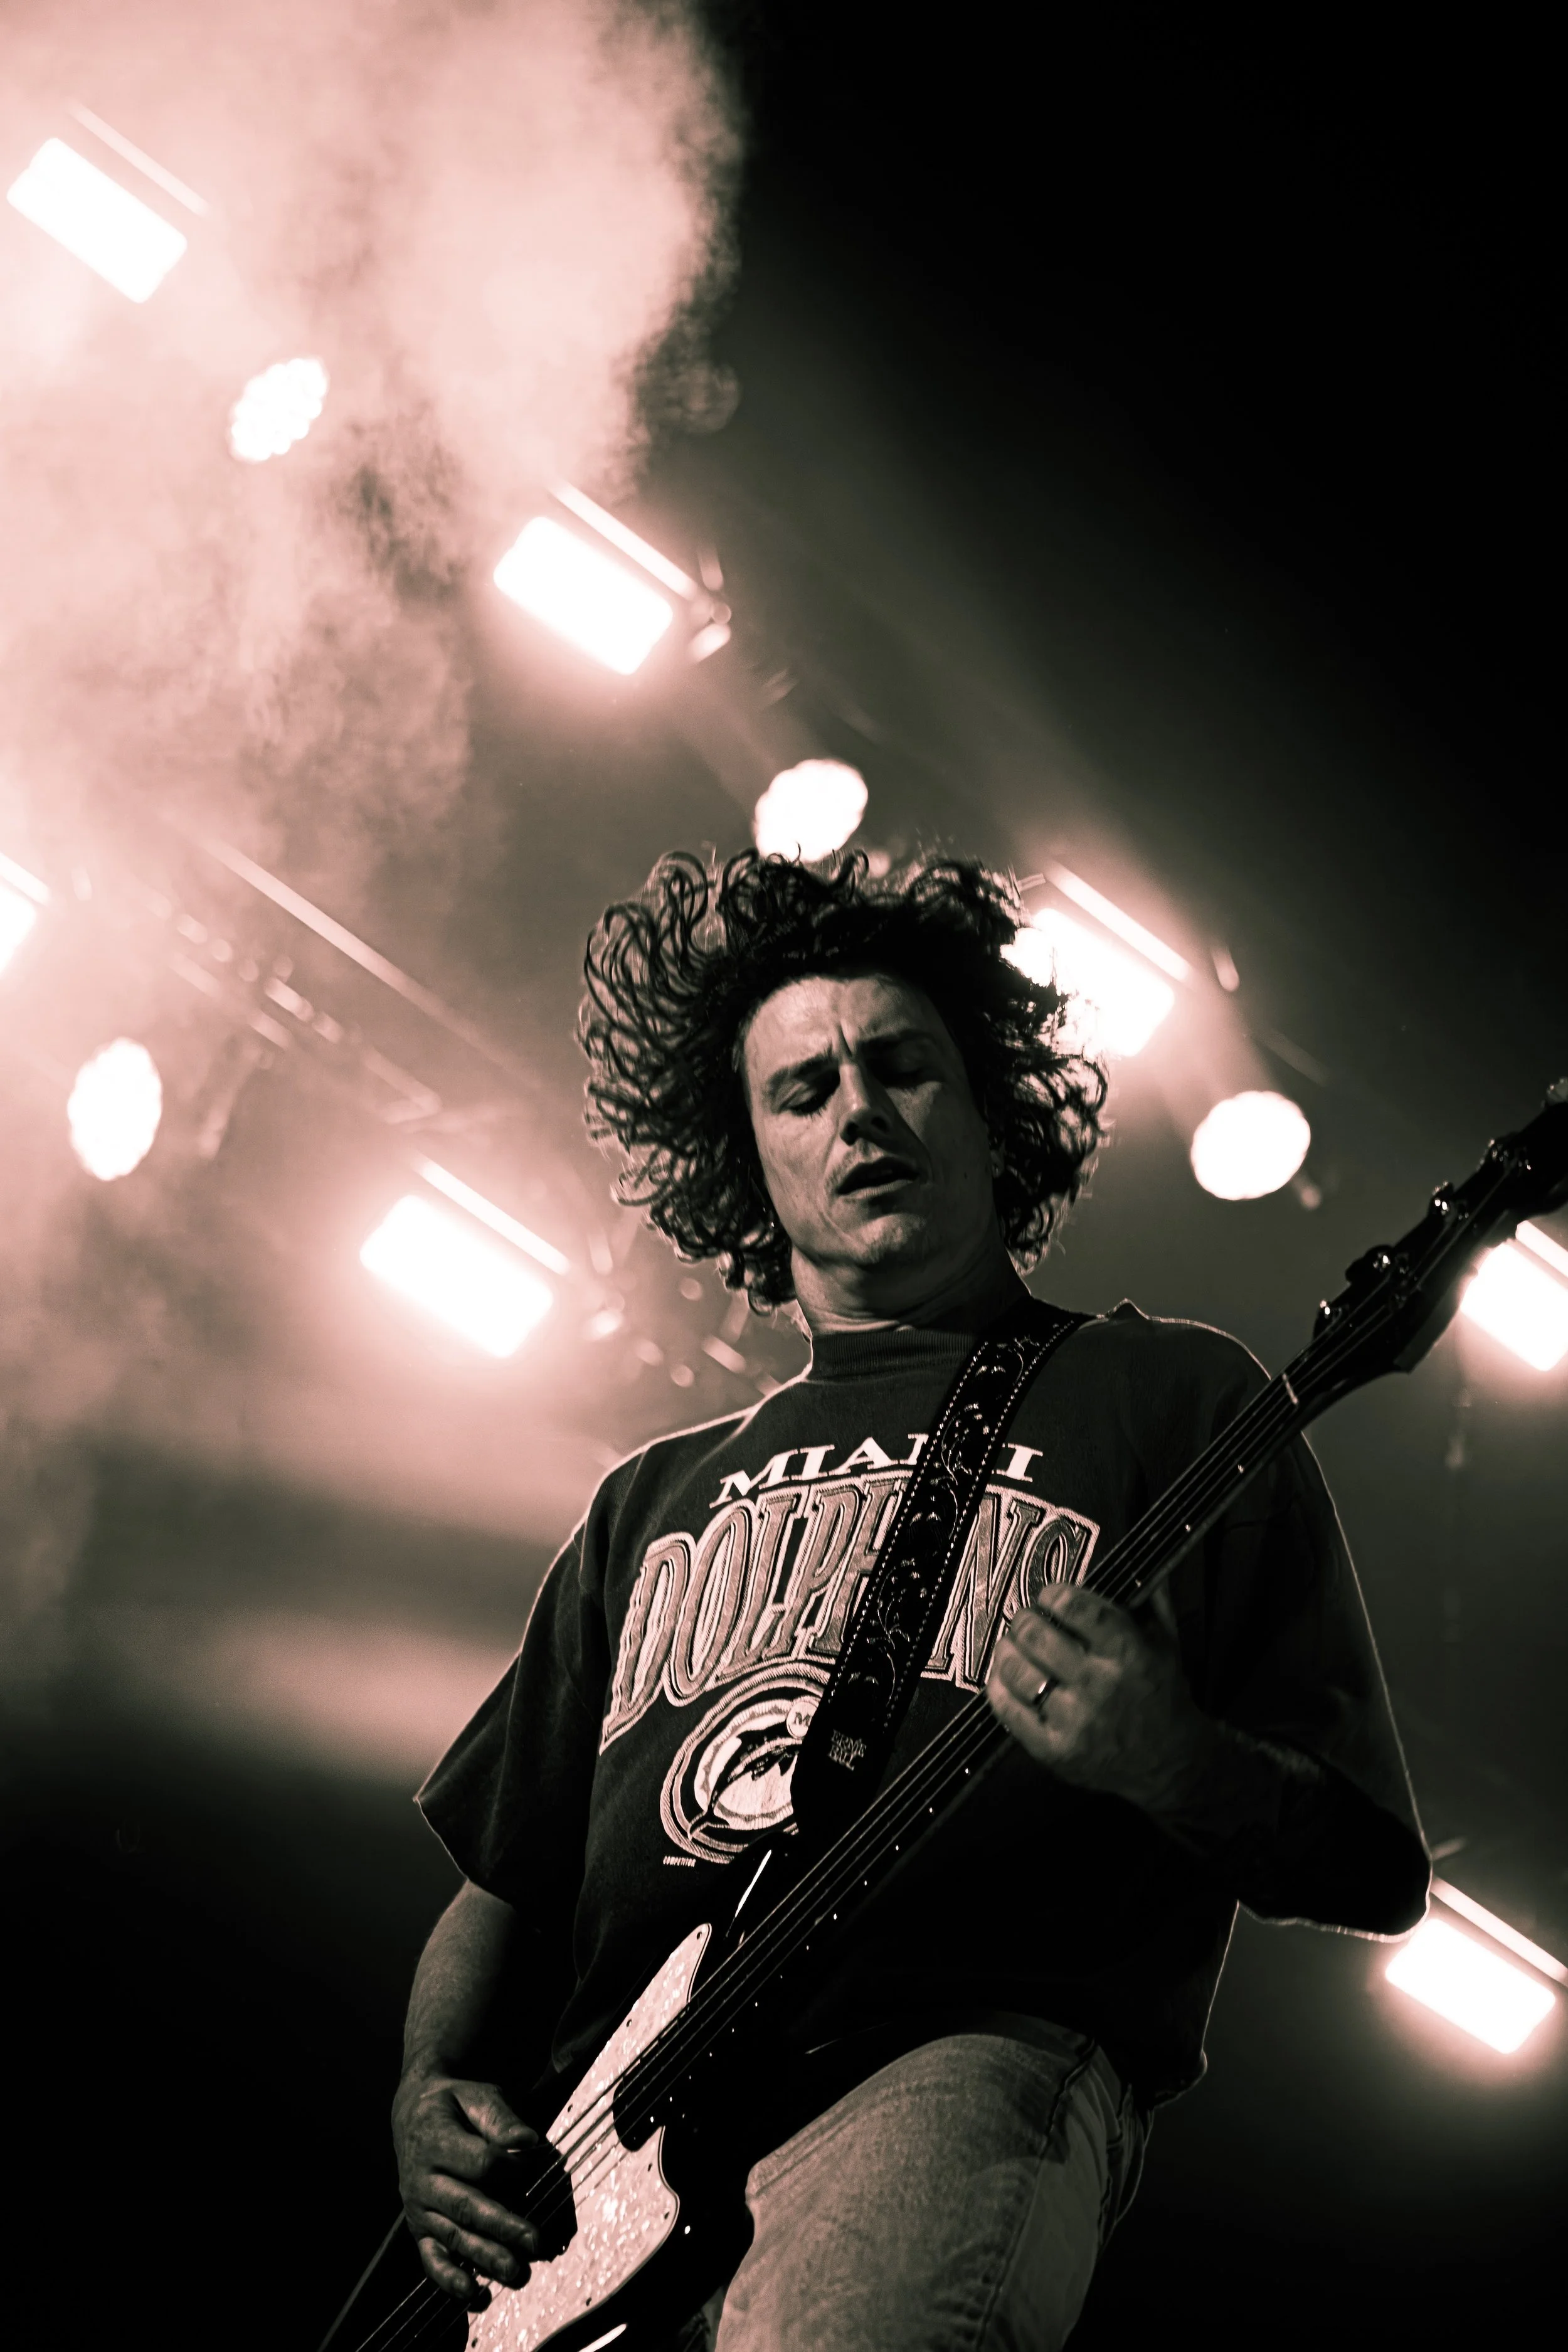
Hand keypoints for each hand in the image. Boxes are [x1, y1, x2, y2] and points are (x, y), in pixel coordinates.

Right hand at [392, 2072, 541, 2307]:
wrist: (413, 2114)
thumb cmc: (455, 2105)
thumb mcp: (477, 2096)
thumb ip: (501, 2119)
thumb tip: (529, 2142)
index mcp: (435, 2140)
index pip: (480, 2162)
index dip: (511, 2167)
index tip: (536, 2163)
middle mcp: (422, 2179)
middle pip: (467, 2206)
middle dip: (503, 2226)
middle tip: (535, 2242)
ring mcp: (419, 2209)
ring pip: (454, 2237)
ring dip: (486, 2258)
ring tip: (518, 2273)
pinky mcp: (420, 2230)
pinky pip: (432, 2260)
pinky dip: (452, 2281)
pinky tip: (477, 2296)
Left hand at [986, 1586, 1218, 1815]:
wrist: (1173, 1764)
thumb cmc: (1164, 1698)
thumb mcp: (1167, 1644)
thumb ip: (1150, 1600)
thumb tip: (1137, 1563)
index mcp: (1128, 1653)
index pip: (1075, 1607)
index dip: (1053, 1594)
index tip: (1049, 1596)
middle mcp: (1099, 1685)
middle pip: (1037, 1636)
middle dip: (1025, 1620)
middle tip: (1026, 1621)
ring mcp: (1075, 1721)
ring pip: (1018, 1671)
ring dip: (1007, 1651)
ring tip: (1011, 1646)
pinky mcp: (1055, 1750)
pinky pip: (1010, 1711)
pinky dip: (1000, 1689)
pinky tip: (1005, 1678)